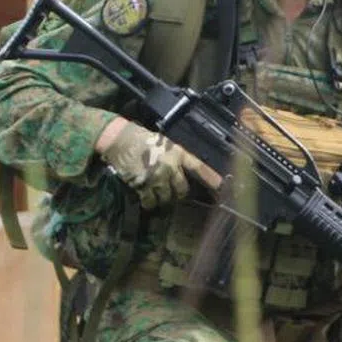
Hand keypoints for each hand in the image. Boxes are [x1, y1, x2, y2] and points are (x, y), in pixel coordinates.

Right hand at [96, 119, 211, 209]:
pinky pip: (150, 201)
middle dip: (179, 193)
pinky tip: (147, 198)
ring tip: (158, 194)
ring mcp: (157, 177)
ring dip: (163, 198)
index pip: (199, 167)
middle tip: (173, 191)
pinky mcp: (143, 185)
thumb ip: (177, 157)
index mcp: (178, 153)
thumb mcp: (165, 143)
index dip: (211, 177)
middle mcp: (170, 167)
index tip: (221, 186)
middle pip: (182, 189)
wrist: (120, 140)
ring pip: (167, 198)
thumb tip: (184, 170)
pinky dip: (149, 202)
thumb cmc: (143, 139)